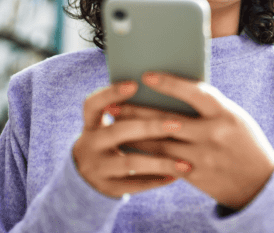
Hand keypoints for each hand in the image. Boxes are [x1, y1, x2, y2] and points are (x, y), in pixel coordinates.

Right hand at [72, 81, 192, 198]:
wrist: (87, 180)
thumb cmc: (113, 142)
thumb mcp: (110, 127)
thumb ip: (130, 113)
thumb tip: (170, 93)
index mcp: (91, 124)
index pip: (94, 104)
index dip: (111, 93)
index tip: (135, 84)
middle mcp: (89, 145)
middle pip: (118, 131)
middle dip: (150, 127)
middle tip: (179, 125)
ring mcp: (96, 169)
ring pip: (130, 162)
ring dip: (160, 161)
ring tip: (186, 162)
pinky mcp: (108, 189)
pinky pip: (136, 184)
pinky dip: (158, 179)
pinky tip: (178, 174)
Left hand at [120, 72, 273, 209]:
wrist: (258, 181)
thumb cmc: (243, 141)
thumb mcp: (233, 117)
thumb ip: (208, 107)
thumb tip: (172, 92)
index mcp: (225, 113)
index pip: (194, 93)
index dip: (170, 84)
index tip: (146, 75)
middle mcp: (213, 134)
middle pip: (167, 120)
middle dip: (137, 111)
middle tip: (114, 104)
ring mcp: (203, 156)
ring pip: (160, 143)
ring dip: (134, 133)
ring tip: (114, 123)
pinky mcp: (194, 174)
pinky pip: (164, 162)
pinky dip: (145, 154)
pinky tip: (129, 146)